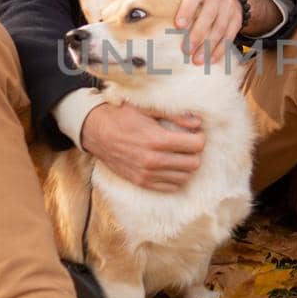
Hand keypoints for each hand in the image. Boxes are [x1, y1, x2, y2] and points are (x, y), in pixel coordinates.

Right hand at [78, 103, 204, 191]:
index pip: (195, 145)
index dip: (199, 138)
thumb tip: (198, 123)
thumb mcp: (148, 110)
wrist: (97, 132)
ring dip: (186, 166)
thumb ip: (175, 117)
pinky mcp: (141, 182)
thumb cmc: (123, 116)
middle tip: (189, 145)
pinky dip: (175, 178)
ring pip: (184, 177)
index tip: (195, 134)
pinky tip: (170, 166)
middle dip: (195, 153)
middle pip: (193, 163)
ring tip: (179, 155)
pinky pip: (170, 187)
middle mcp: (153, 160)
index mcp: (156, 139)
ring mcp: (146, 174)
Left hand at [177, 0, 244, 65]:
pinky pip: (229, 37)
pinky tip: (210, 60)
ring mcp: (229, 8)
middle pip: (208, 16)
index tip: (178, 26)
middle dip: (197, 35)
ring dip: (208, 47)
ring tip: (197, 60)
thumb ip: (173, 0)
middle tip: (186, 50)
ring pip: (220, 29)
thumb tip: (145, 9)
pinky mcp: (237, 20)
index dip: (186, 11)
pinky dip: (220, 50)